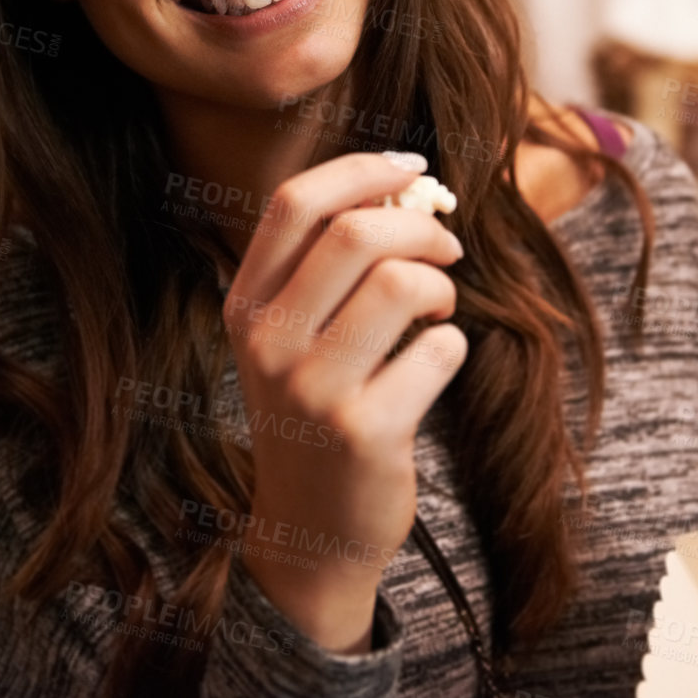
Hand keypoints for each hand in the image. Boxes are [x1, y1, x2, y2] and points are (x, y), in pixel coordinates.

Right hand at [220, 151, 467, 649]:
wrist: (311, 530)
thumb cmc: (315, 412)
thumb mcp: (290, 339)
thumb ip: (326, 268)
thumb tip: (405, 188)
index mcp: (244, 306)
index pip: (294, 203)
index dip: (361, 169)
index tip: (412, 167)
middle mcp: (268, 343)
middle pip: (355, 233)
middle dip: (420, 226)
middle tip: (446, 247)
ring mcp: (313, 390)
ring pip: (403, 284)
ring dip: (442, 285)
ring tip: (439, 309)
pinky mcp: (365, 432)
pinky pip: (439, 350)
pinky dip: (453, 346)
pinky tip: (434, 365)